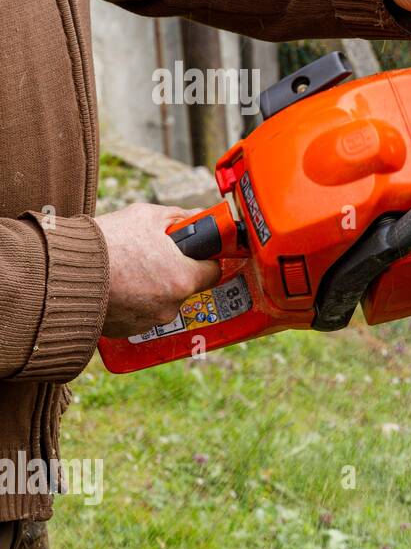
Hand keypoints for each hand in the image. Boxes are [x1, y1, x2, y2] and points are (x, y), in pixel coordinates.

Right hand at [97, 204, 221, 338]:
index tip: (194, 252)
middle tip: (150, 256)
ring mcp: (149, 322)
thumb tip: (199, 217)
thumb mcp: (146, 216)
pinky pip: (139, 315)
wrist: (60, 271)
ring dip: (151, 288)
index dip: (204, 259)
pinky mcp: (127, 331)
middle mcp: (171, 305)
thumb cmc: (106, 242)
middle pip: (185, 286)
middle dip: (172, 272)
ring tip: (126, 270)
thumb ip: (180, 217)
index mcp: (183, 278)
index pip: (212, 271)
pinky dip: (131, 303)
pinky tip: (116, 286)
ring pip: (161, 301)